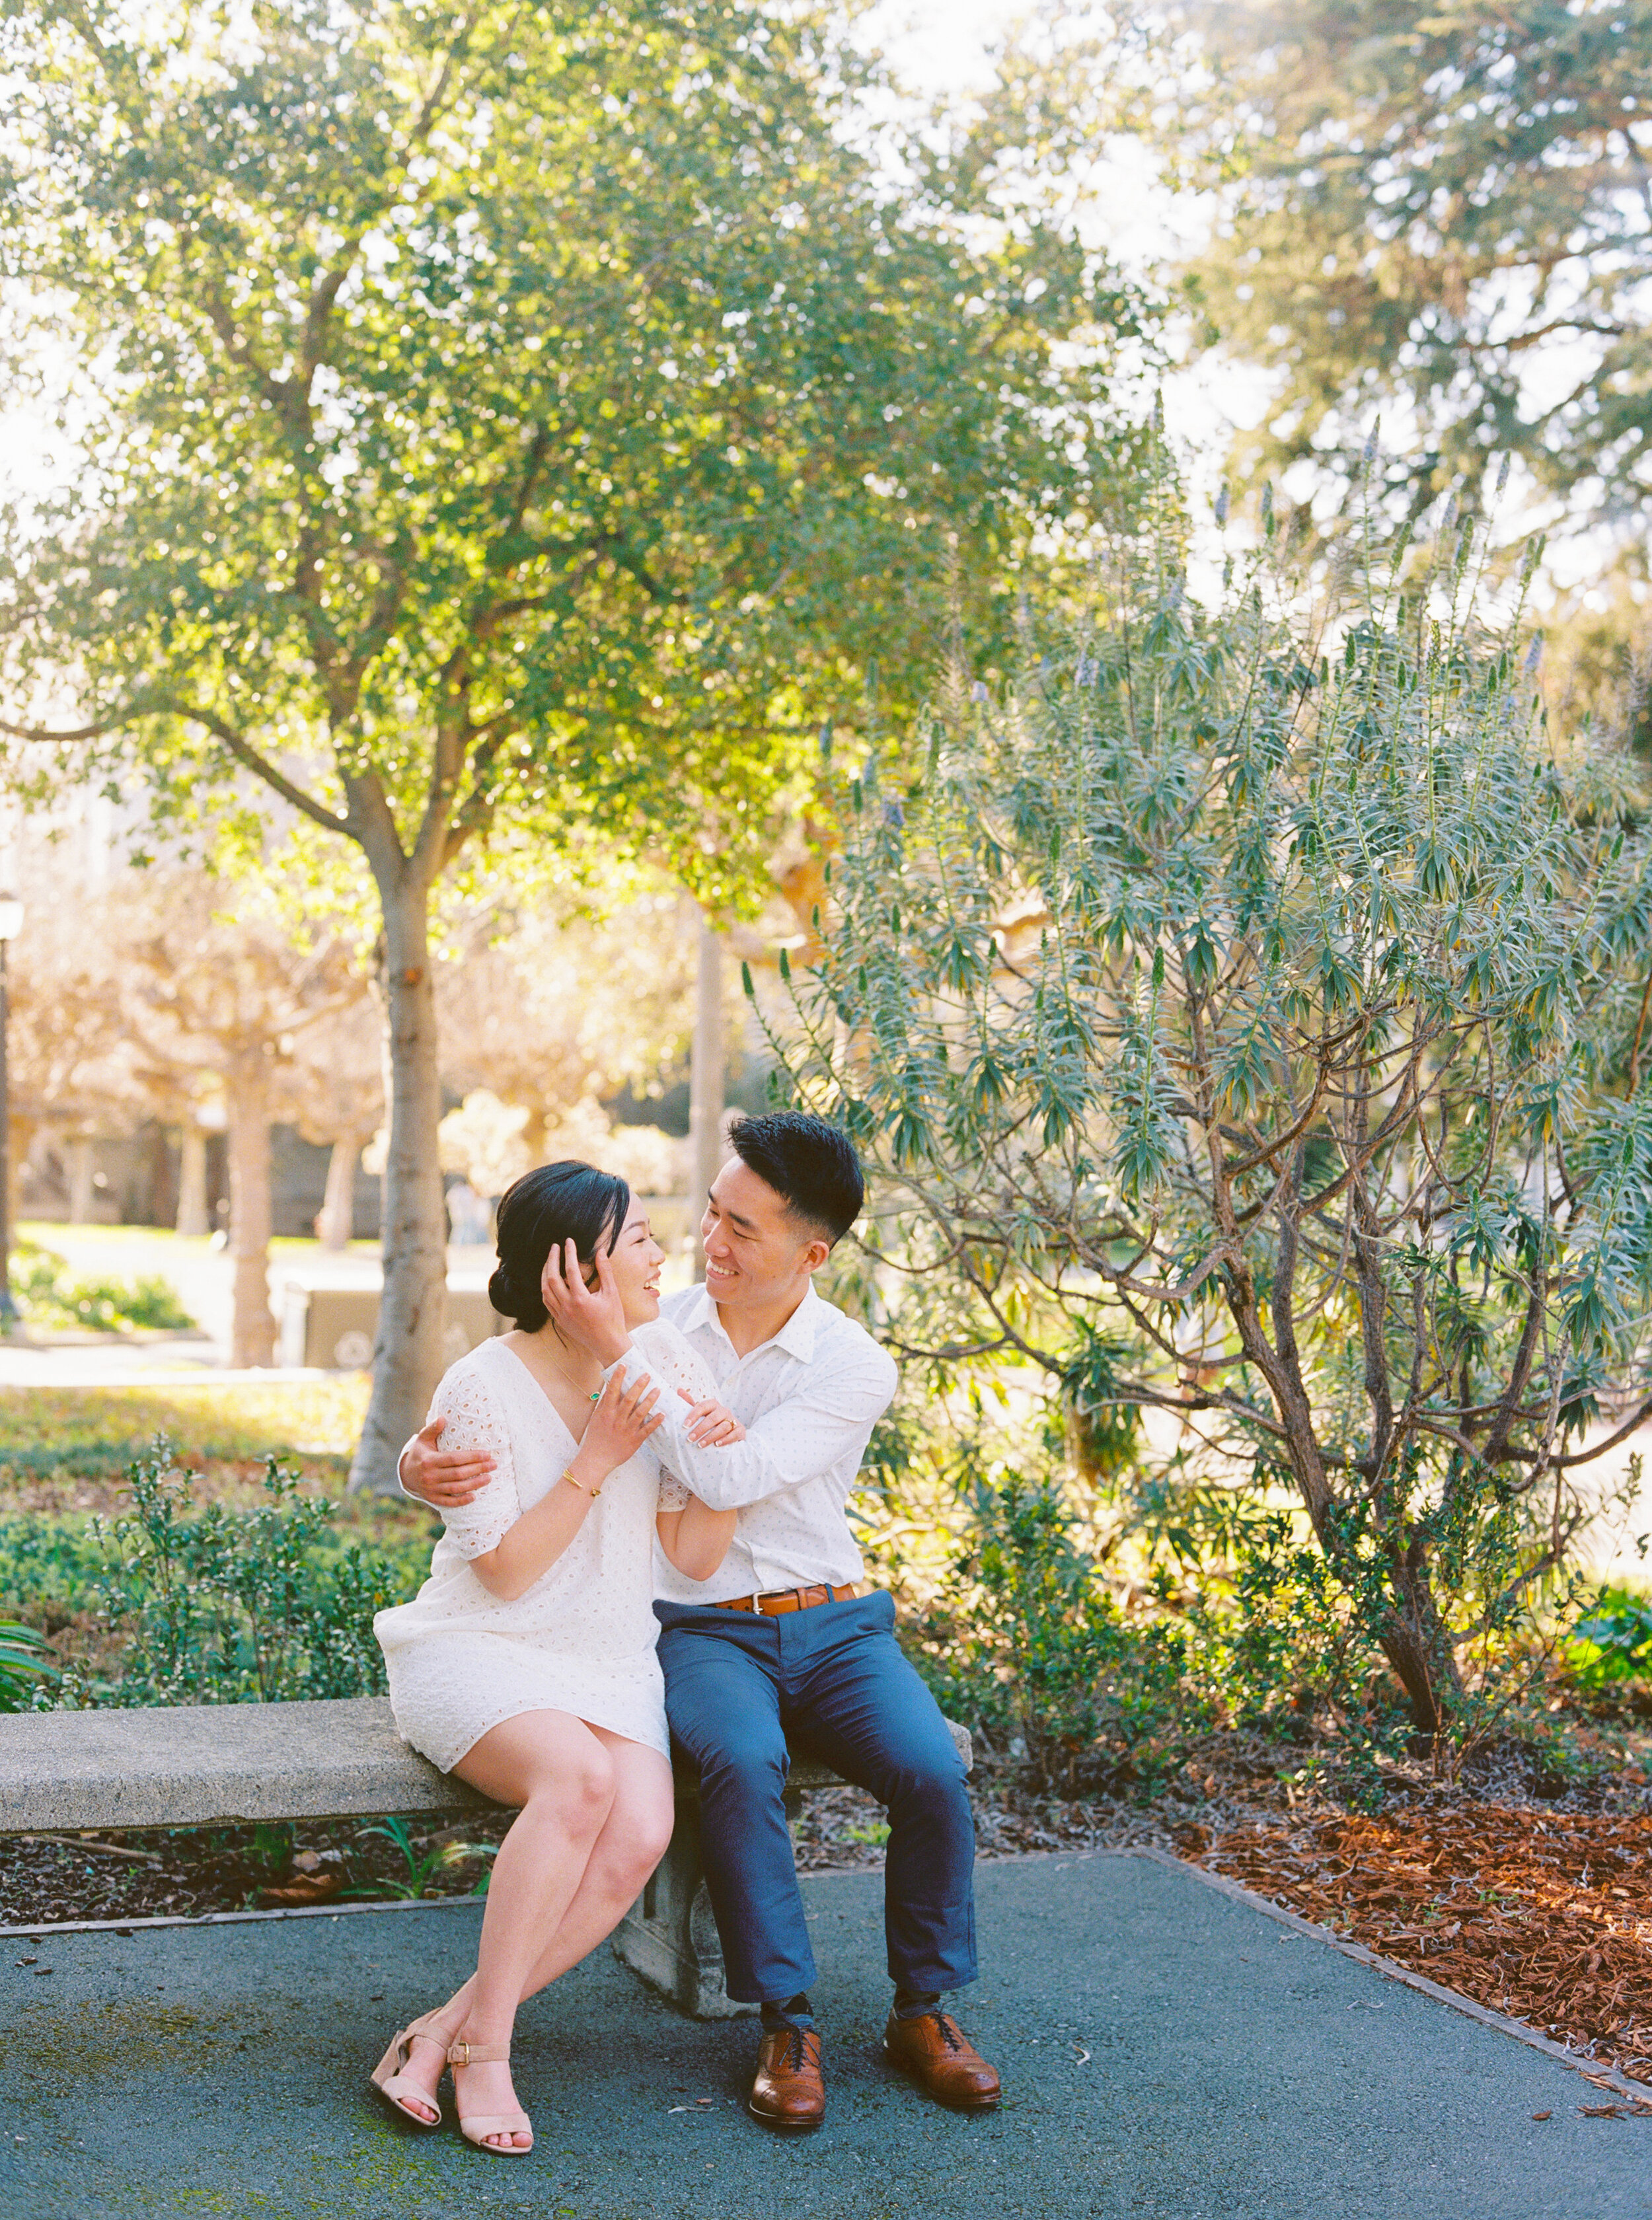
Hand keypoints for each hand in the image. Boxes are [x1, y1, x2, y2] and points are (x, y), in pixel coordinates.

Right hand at [399, 1415, 495, 1507]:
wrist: (406, 1473)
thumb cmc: (420, 1453)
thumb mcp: (423, 1439)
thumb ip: (432, 1428)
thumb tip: (443, 1418)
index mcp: (429, 1460)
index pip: (454, 1459)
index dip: (472, 1457)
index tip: (487, 1454)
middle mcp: (430, 1476)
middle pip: (458, 1474)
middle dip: (478, 1469)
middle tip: (493, 1465)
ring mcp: (431, 1489)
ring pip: (456, 1488)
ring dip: (474, 1484)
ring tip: (489, 1478)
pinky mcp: (433, 1498)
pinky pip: (449, 1502)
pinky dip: (461, 1501)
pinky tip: (474, 1496)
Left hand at [540, 1238, 630, 1364]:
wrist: (608, 1344)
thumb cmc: (613, 1319)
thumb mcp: (612, 1293)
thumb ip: (605, 1271)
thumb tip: (601, 1252)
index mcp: (581, 1299)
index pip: (571, 1269)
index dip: (569, 1253)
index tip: (569, 1241)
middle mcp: (567, 1306)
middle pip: (551, 1278)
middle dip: (551, 1259)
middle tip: (554, 1247)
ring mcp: (561, 1314)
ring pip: (545, 1290)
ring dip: (545, 1273)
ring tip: (550, 1260)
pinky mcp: (559, 1320)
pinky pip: (547, 1301)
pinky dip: (546, 1288)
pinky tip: (549, 1280)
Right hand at [577, 1365, 664, 1474]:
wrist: (597, 1459)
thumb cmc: (596, 1437)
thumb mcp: (596, 1418)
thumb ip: (604, 1403)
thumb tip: (609, 1388)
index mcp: (606, 1413)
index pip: (612, 1392)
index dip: (618, 1378)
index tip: (624, 1366)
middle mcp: (617, 1419)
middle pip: (629, 1399)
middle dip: (639, 1386)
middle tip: (647, 1375)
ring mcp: (627, 1430)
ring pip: (640, 1412)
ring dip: (650, 1400)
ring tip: (658, 1390)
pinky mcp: (635, 1441)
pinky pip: (647, 1430)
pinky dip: (655, 1422)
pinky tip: (662, 1414)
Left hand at [677, 1388, 744, 1445]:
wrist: (731, 1432)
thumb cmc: (711, 1422)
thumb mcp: (701, 1414)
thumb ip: (690, 1403)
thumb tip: (679, 1390)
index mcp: (713, 1405)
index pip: (702, 1406)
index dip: (693, 1415)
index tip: (685, 1425)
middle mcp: (724, 1411)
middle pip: (713, 1418)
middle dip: (700, 1429)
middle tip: (690, 1439)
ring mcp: (733, 1420)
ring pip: (723, 1427)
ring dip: (711, 1436)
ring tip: (700, 1445)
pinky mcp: (740, 1430)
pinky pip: (735, 1434)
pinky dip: (726, 1439)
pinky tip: (717, 1445)